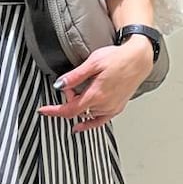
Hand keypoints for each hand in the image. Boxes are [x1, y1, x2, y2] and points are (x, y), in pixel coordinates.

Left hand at [36, 37, 152, 131]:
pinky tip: (81, 125)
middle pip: (77, 110)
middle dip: (69, 99)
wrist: (139, 59)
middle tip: (70, 84)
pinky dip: (88, 123)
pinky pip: (99, 121)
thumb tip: (59, 85)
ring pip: (87, 113)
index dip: (54, 111)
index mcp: (96, 94)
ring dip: (79, 105)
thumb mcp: (93, 63)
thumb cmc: (118, 58)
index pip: (69, 110)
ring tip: (82, 88)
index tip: (43, 111)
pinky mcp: (117, 108)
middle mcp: (104, 104)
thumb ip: (75, 76)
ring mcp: (111, 108)